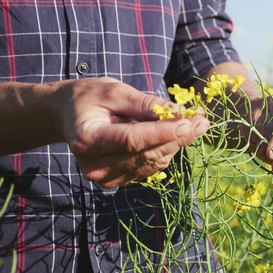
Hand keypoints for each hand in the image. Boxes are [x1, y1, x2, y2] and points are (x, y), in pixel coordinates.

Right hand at [56, 77, 208, 187]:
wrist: (69, 116)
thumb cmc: (90, 98)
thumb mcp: (115, 91)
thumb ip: (145, 104)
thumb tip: (179, 113)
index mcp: (88, 139)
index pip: (132, 140)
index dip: (164, 132)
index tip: (190, 122)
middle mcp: (94, 166)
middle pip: (147, 154)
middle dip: (179, 137)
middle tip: (203, 120)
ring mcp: (106, 178)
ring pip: (153, 163)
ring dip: (177, 144)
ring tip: (195, 123)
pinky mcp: (118, 181)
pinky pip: (151, 167)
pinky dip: (167, 150)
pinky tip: (176, 134)